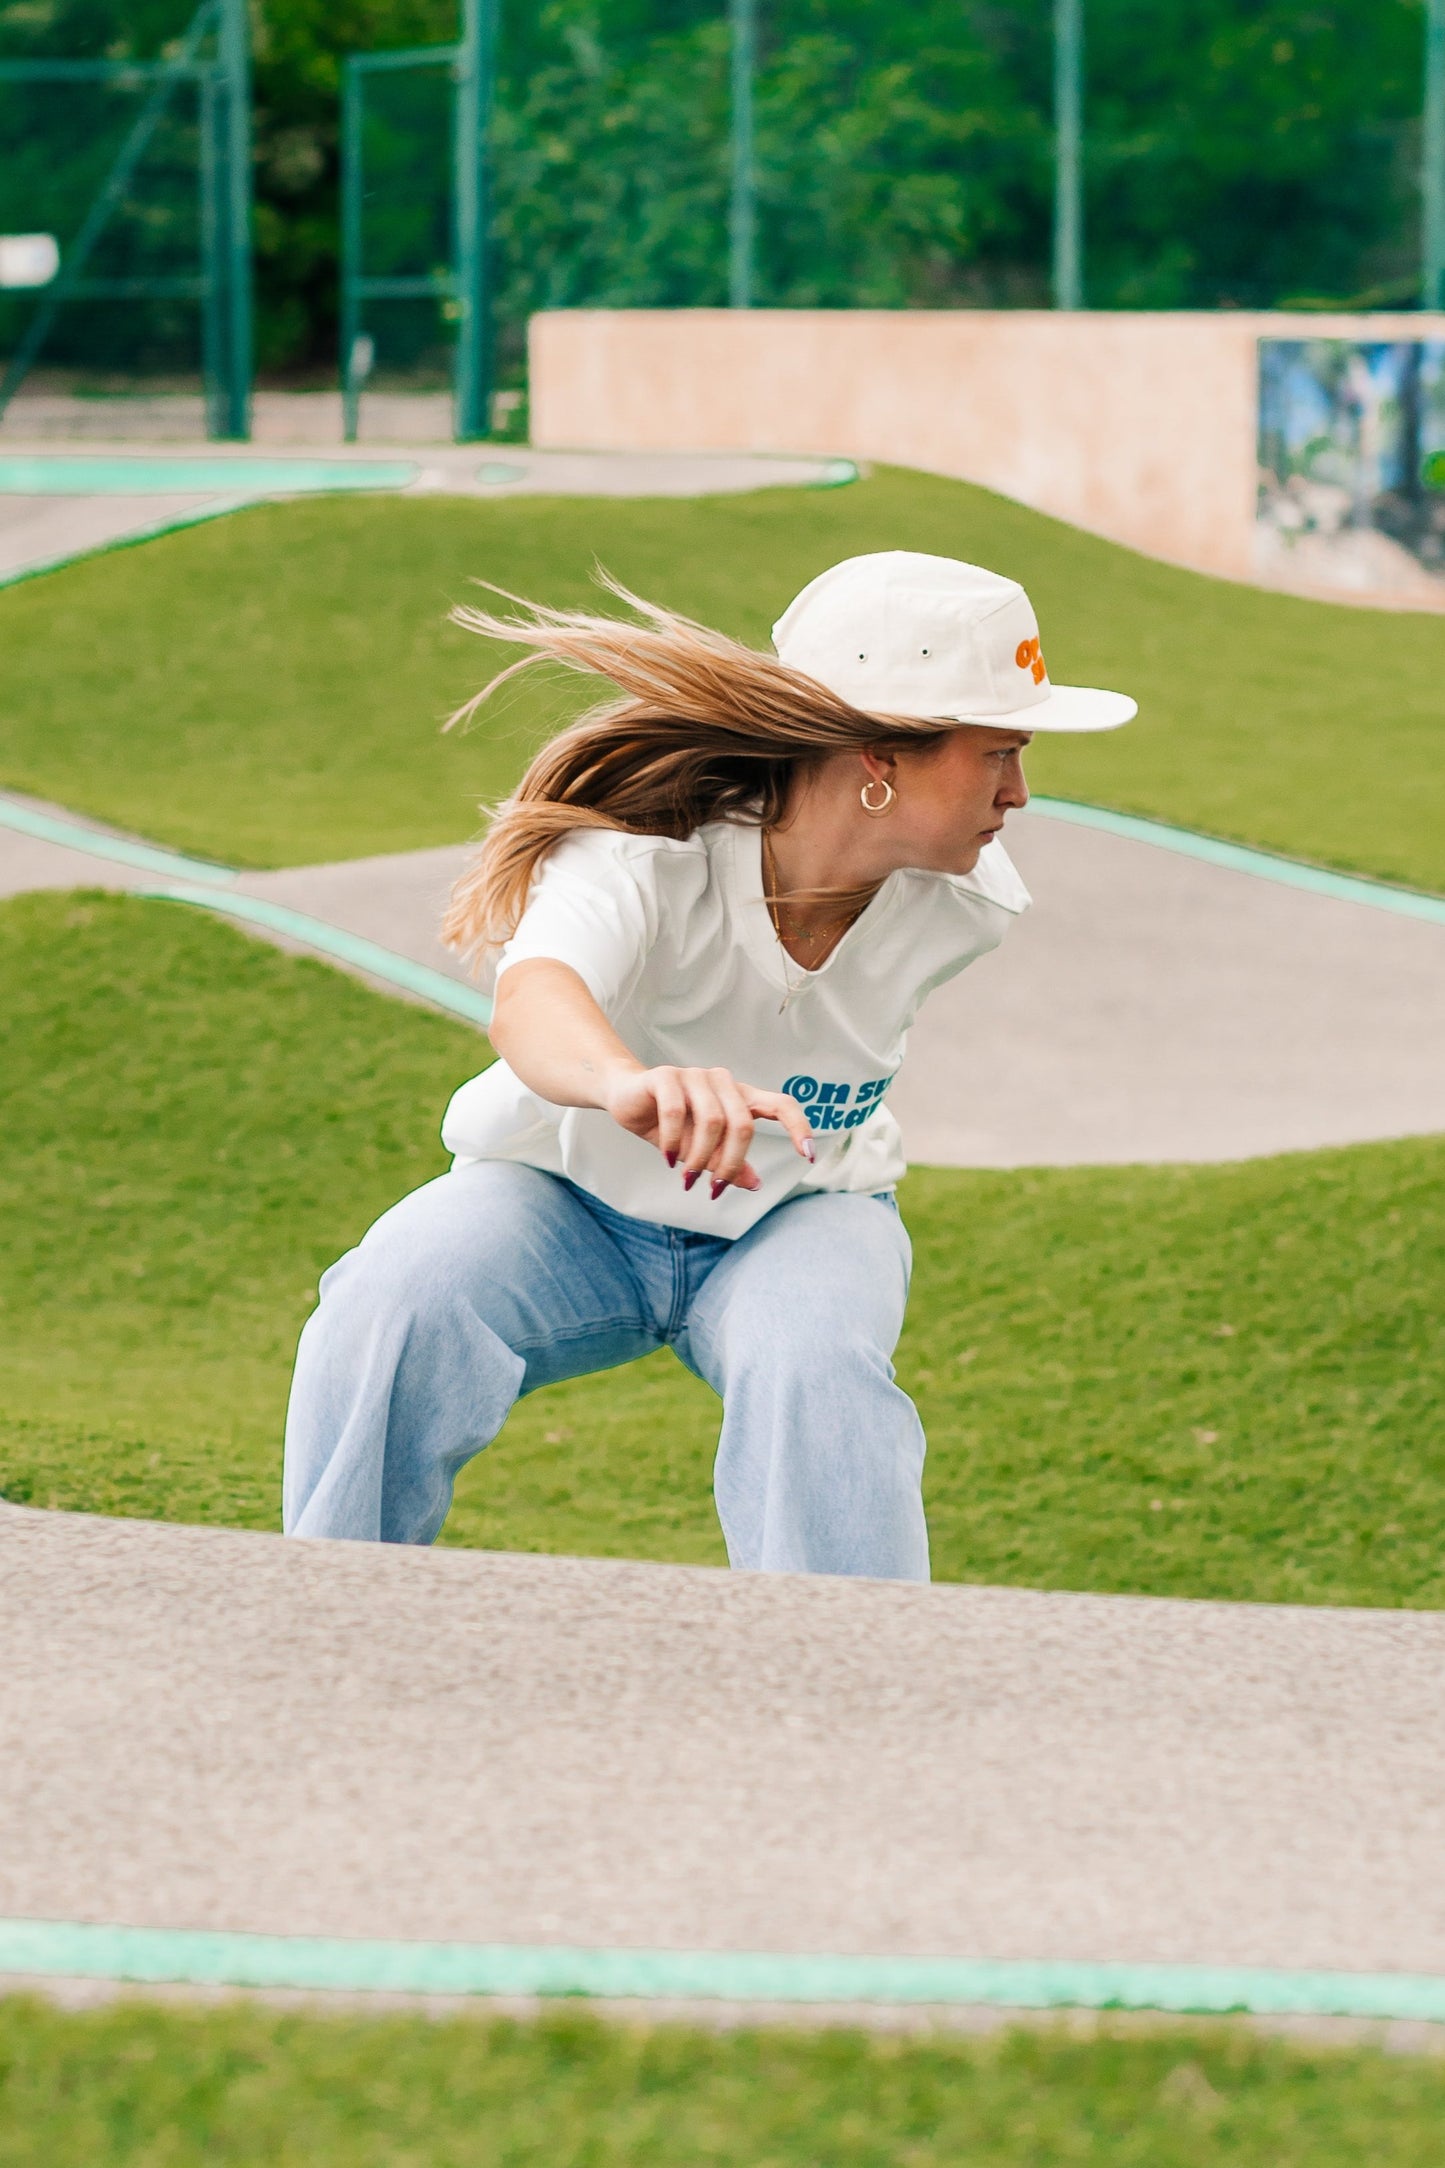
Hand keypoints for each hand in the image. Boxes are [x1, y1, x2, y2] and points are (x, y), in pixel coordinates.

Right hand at [600, 1064, 815, 1195]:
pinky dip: (673, 1141)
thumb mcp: (701, 1149)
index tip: (809, 1156)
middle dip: (728, 1164)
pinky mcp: (666, 1076)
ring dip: (699, 1158)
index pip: (781, 1104)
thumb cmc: (671, 1125)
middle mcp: (722, 1082)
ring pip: (712, 1121)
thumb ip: (728, 1163)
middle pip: (742, 1125)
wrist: (626, 1099)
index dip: (799, 1127)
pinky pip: (676, 1112)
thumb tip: (756, 1184)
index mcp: (739, 1097)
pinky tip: (666, 1157)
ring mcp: (694, 1075)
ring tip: (687, 1178)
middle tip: (711, 1190)